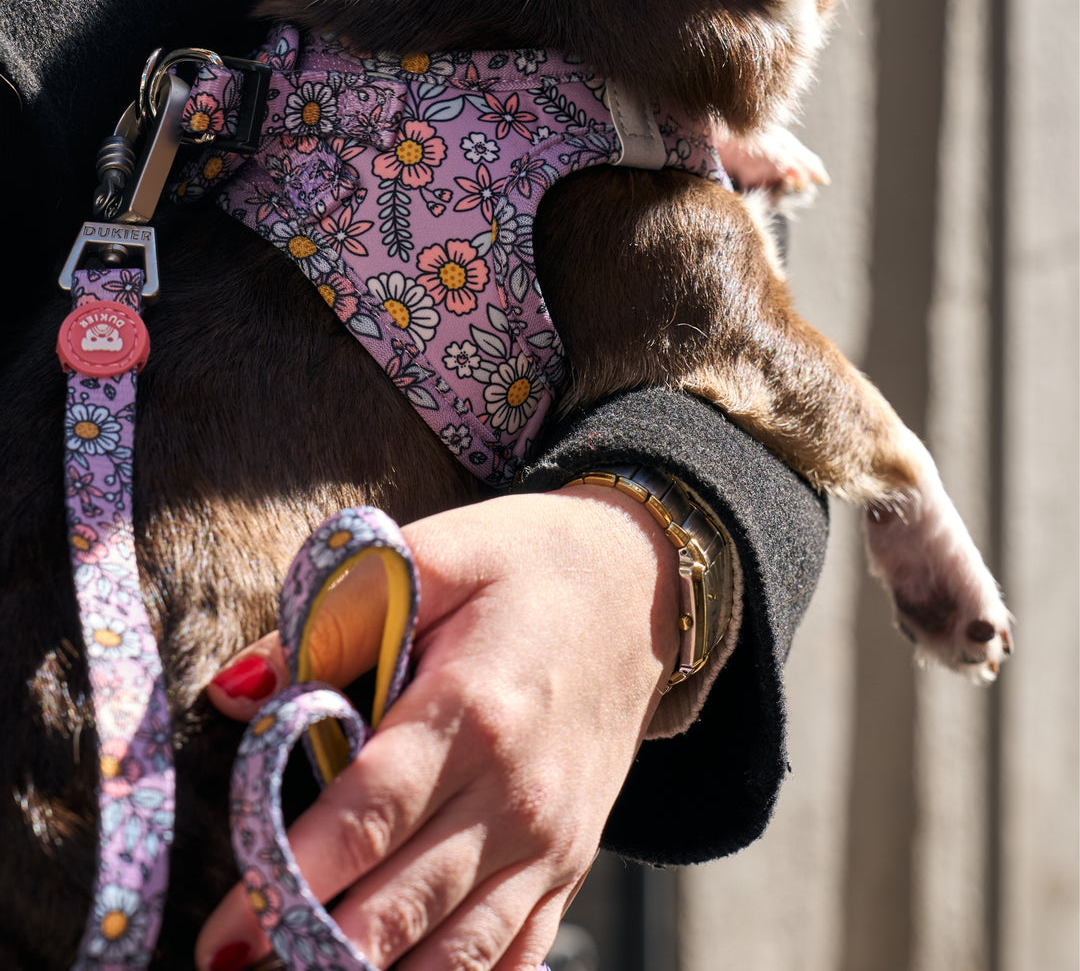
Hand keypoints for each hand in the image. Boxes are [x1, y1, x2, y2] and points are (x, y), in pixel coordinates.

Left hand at [195, 488, 680, 970]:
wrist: (646, 584)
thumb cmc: (529, 561)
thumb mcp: (439, 552)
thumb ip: (336, 619)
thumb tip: (234, 691)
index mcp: (473, 707)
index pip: (367, 817)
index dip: (288, 880)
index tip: (222, 930)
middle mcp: (515, 791)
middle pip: (402, 904)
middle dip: (312, 950)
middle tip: (233, 967)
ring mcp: (550, 839)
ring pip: (455, 952)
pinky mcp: (571, 862)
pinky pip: (515, 957)